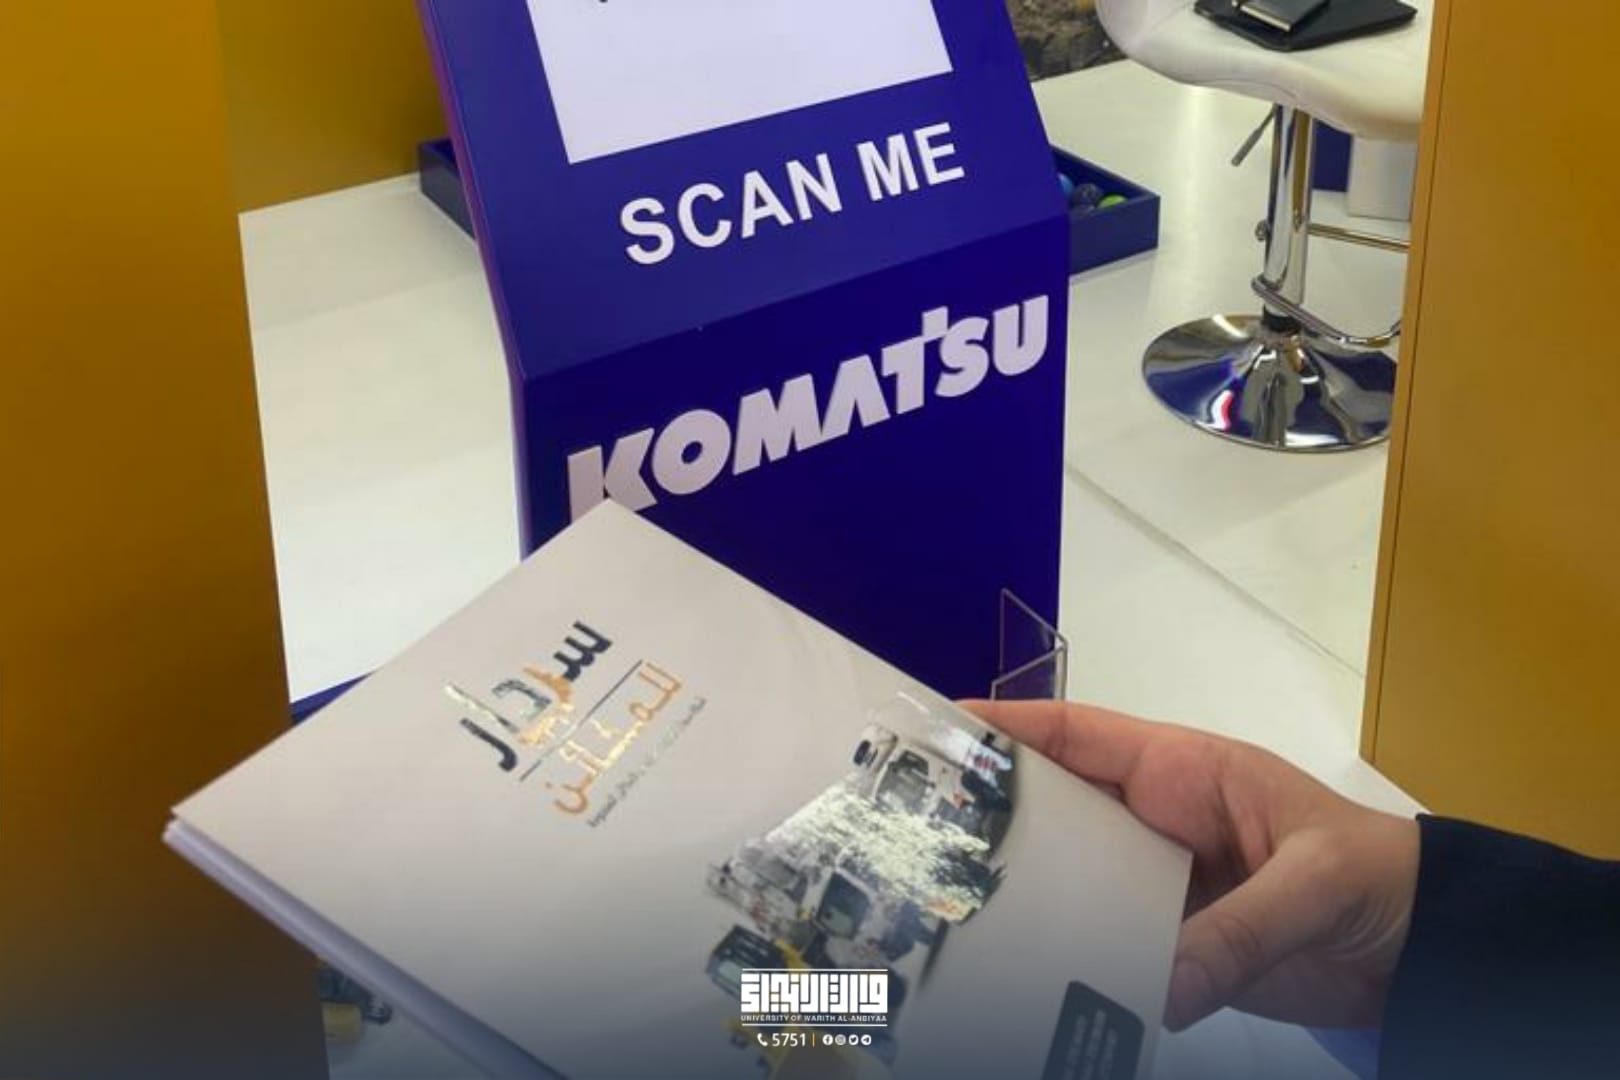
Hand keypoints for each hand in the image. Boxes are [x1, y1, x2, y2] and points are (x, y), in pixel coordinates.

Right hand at [965, 699, 1419, 1031]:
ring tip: (954, 922)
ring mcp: (1156, 885)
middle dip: (991, 821)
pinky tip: (1028, 985)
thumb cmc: (1376, 875)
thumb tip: (1163, 988)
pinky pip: (1104, 949)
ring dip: (1024, 902)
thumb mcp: (1314, 882)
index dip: (1005, 728)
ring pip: (1069, 885)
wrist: (1419, 948)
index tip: (935, 735)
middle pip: (1053, 811)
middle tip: (917, 843)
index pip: (1075, 735)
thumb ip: (1241, 929)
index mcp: (1180, 770)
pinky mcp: (1169, 944)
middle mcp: (1152, 821)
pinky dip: (1071, 966)